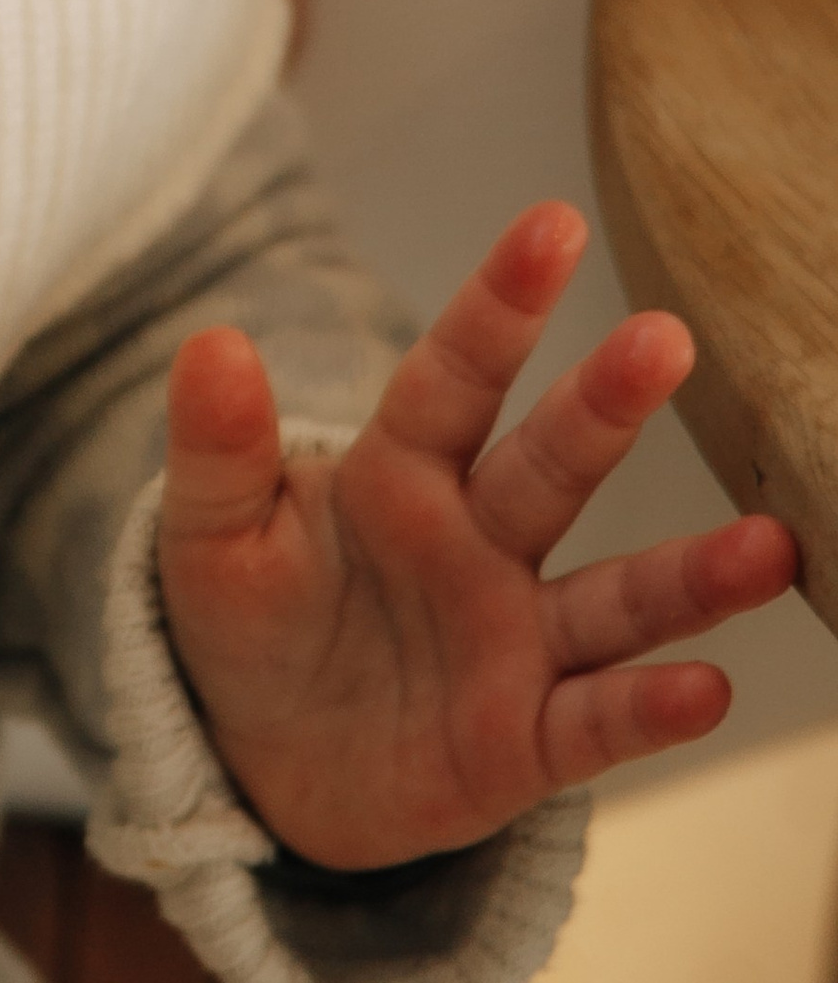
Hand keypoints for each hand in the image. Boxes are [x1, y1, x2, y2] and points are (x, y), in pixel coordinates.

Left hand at [157, 202, 796, 868]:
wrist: (263, 758)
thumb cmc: (251, 617)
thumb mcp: (210, 534)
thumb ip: (218, 448)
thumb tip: (210, 341)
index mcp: (400, 472)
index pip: (454, 374)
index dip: (500, 302)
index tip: (553, 224)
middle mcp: (478, 543)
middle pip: (550, 465)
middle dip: (604, 405)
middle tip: (667, 337)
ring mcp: (515, 641)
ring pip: (616, 597)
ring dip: (690, 574)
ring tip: (771, 544)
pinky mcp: (527, 742)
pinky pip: (598, 721)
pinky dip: (651, 707)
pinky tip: (707, 686)